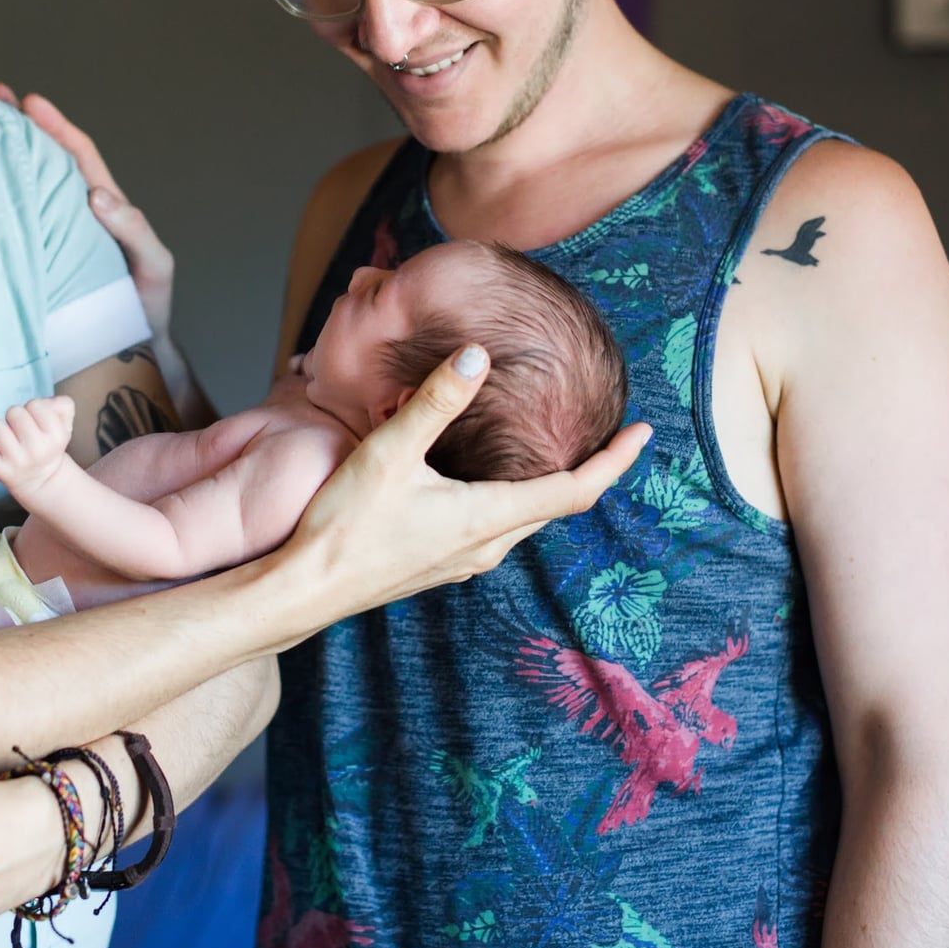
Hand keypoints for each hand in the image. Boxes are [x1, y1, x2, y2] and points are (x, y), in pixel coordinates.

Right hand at [0, 83, 173, 342]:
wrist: (127, 360)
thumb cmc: (144, 309)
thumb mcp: (153, 266)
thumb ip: (134, 230)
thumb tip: (97, 195)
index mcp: (102, 210)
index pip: (77, 157)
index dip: (55, 128)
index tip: (29, 102)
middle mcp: (72, 218)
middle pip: (44, 163)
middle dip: (17, 128)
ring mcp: (49, 239)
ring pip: (23, 191)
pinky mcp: (30, 265)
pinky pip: (11, 228)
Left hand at [0, 396, 75, 497]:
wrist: (42, 481)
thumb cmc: (48, 445)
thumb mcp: (65, 425)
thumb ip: (63, 405)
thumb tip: (46, 402)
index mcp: (57, 436)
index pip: (35, 404)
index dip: (32, 409)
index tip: (35, 422)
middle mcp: (39, 450)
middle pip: (14, 412)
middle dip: (15, 418)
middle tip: (21, 432)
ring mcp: (18, 462)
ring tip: (7, 440)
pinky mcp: (0, 471)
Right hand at [271, 345, 650, 619]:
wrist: (303, 591)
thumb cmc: (343, 526)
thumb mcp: (389, 453)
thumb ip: (434, 402)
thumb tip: (476, 356)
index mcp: (486, 518)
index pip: (574, 490)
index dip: (614, 461)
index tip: (645, 433)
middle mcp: (486, 546)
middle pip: (558, 506)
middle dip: (592, 471)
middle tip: (616, 437)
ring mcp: (464, 560)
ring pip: (527, 519)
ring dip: (553, 487)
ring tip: (565, 452)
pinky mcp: (441, 563)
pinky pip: (498, 528)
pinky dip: (517, 500)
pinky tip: (496, 482)